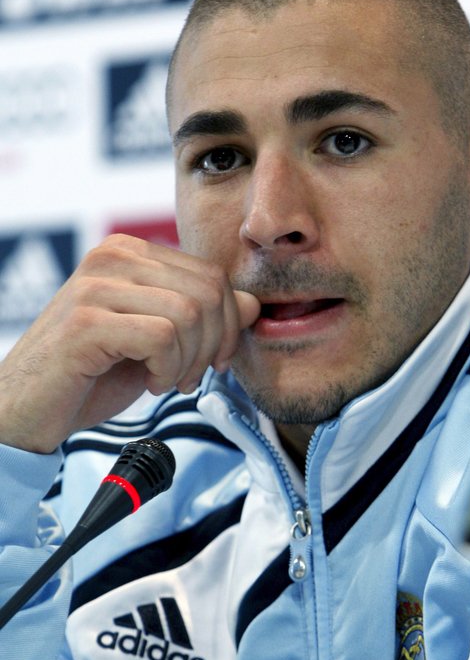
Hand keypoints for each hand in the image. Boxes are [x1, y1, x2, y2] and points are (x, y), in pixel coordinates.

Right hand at [0, 235, 259, 453]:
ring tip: (167, 380)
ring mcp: (96, 286)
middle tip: (193, 376)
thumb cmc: (91, 373)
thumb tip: (253, 302)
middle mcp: (113, 256)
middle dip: (215, 344)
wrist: (25, 408)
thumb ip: (204, 317)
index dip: (228, 322)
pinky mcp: (86, 322)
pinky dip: (168, 369)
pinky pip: (163, 337)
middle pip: (208, 291)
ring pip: (190, 313)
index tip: (215, 358)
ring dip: (190, 361)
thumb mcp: (158, 340)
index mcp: (130, 252)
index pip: (211, 274)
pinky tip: (148, 382)